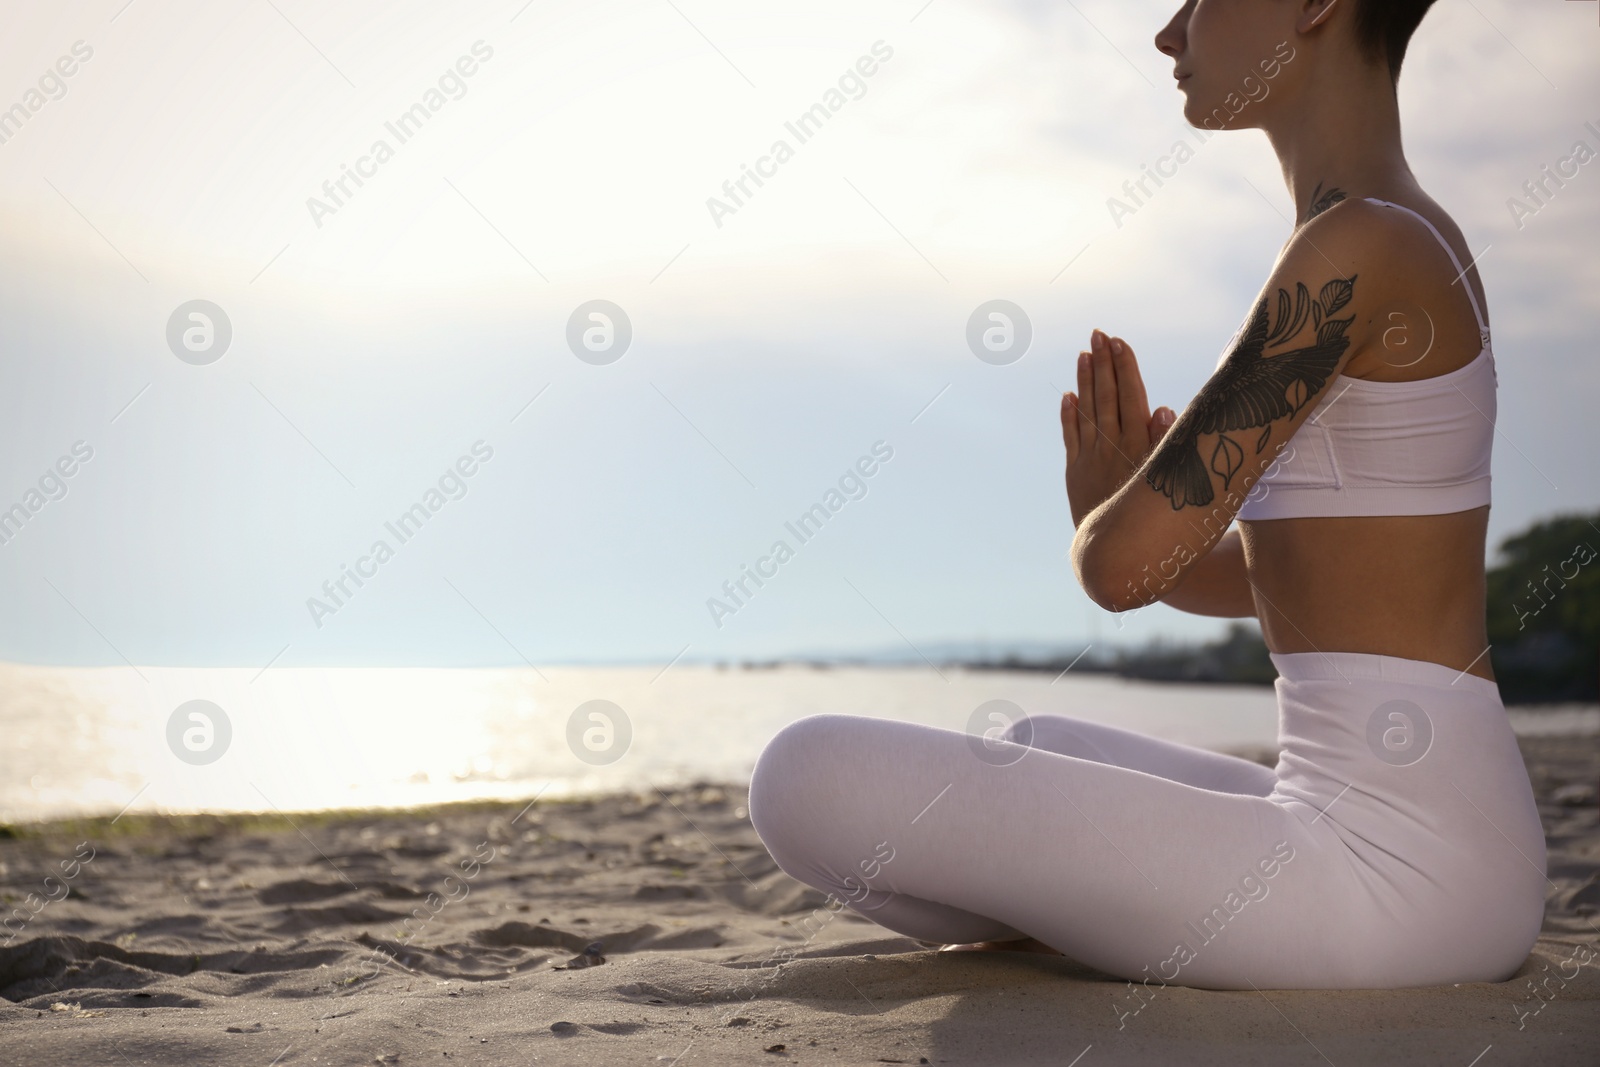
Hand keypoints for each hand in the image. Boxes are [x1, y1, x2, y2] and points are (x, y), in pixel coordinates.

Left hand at [1061, 329, 1175, 526]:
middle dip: (1103, 363)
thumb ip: (1164, 441)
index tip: (1119, 341)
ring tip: (1083, 354)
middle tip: (1098, 334)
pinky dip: (1069, 416)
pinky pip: (1071, 437)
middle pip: (1107, 396)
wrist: (1121, 548)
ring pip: (1087, 411)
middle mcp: (1113, 446)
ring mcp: (1091, 457)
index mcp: (1138, 443)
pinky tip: (1067, 396)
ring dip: (1084, 381)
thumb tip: (1164, 407)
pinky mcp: (1076, 471)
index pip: (1132, 395)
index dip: (1125, 367)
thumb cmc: (1153, 511)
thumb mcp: (1165, 476)